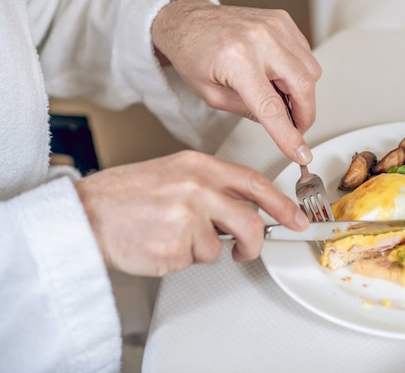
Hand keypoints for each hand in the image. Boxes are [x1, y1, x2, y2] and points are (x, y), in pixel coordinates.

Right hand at [74, 151, 308, 276]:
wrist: (86, 213)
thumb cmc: (126, 196)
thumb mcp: (173, 174)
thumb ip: (212, 187)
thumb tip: (245, 208)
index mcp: (198, 166)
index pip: (255, 183)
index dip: (282, 203)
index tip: (297, 217)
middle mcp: (197, 188)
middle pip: (250, 222)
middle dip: (254, 243)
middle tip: (247, 250)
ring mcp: (187, 217)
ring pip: (219, 246)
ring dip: (201, 250)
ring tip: (173, 236)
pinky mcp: (175, 246)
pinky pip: (194, 260)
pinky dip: (181, 258)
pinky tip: (160, 244)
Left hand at [151, 0, 321, 164]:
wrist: (188, 20)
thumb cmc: (193, 54)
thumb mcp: (212, 96)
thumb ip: (248, 112)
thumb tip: (279, 125)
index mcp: (237, 60)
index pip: (272, 108)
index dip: (289, 135)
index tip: (300, 152)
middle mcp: (259, 39)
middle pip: (303, 86)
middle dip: (305, 115)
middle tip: (295, 128)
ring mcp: (273, 26)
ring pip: (311, 70)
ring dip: (303, 93)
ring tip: (280, 98)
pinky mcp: (282, 20)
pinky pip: (306, 53)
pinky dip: (299, 71)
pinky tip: (280, 76)